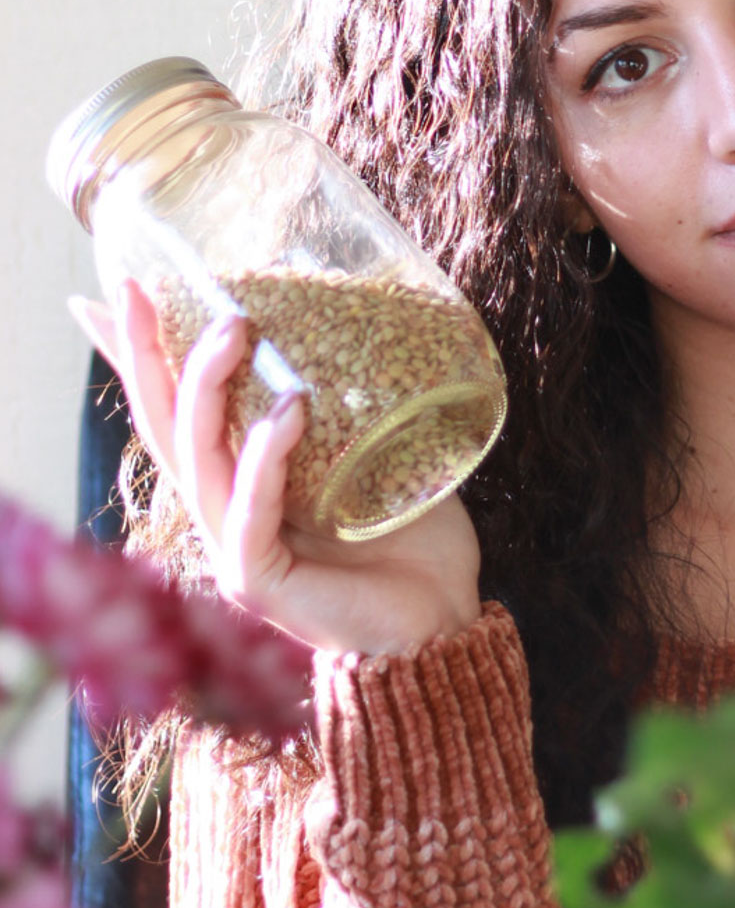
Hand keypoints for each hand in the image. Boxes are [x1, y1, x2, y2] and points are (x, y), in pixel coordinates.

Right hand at [68, 282, 482, 656]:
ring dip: (208, 388)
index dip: (140, 354)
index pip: (176, 407)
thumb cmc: (412, 537)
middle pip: (164, 424)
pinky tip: (288, 412)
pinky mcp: (258, 580)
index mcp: (240, 478)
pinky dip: (264, 459)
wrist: (443, 619)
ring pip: (196, 459)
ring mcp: (235, 547)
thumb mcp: (377, 446)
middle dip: (146, 353)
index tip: (118, 290)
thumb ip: (352, 396)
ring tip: (234, 326)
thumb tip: (359, 314)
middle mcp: (224, 510)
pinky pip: (250, 510)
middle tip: (141, 288)